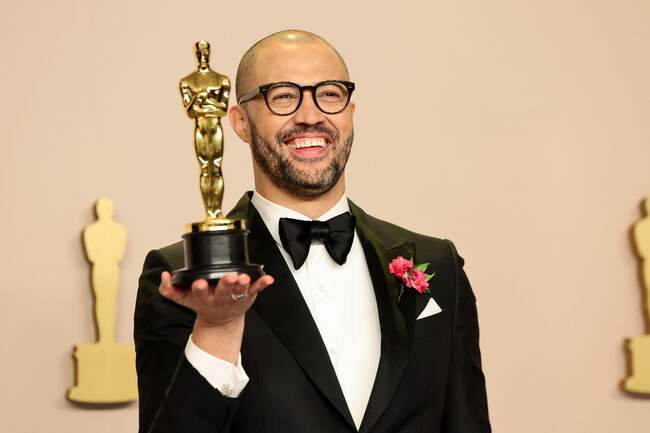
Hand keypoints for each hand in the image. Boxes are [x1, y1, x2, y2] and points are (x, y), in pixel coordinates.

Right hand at [159, 271, 273, 362]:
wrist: (220, 320)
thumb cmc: (202, 302)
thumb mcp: (183, 298)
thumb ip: (170, 288)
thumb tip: (165, 276)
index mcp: (203, 297)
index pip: (199, 291)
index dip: (199, 287)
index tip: (199, 282)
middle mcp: (220, 297)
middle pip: (222, 290)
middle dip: (226, 284)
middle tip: (229, 277)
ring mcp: (235, 296)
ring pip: (240, 290)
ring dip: (243, 284)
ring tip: (245, 277)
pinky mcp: (248, 295)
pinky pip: (257, 288)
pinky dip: (262, 283)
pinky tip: (268, 278)